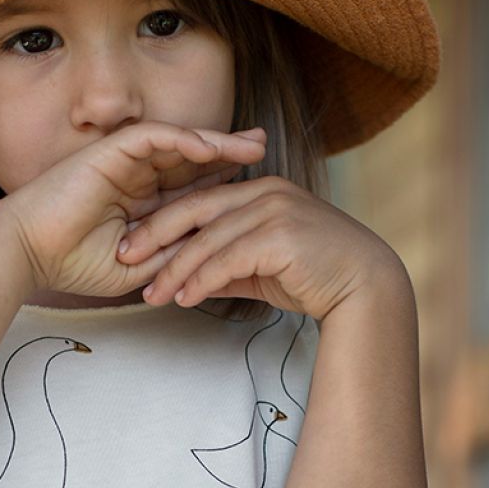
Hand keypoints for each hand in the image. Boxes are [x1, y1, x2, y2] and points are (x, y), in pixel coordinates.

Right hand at [0, 122, 268, 299]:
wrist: (27, 253)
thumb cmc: (72, 264)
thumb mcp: (138, 266)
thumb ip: (173, 252)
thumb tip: (215, 247)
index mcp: (141, 201)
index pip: (189, 186)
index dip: (222, 182)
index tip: (259, 186)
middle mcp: (135, 176)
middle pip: (191, 158)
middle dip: (229, 153)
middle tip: (264, 147)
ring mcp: (123, 160)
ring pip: (179, 143)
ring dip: (216, 142)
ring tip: (252, 145)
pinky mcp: (109, 150)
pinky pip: (153, 137)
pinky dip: (183, 139)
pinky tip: (211, 145)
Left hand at [115, 173, 407, 321]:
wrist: (365, 288)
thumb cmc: (315, 277)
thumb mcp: (262, 268)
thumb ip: (226, 268)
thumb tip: (188, 283)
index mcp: (260, 189)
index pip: (198, 201)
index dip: (162, 223)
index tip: (132, 247)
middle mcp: (265, 191)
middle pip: (194, 210)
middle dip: (155, 236)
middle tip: (123, 260)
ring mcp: (274, 209)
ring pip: (208, 238)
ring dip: (175, 268)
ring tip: (151, 294)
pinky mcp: (281, 235)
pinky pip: (228, 258)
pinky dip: (201, 279)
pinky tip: (184, 298)